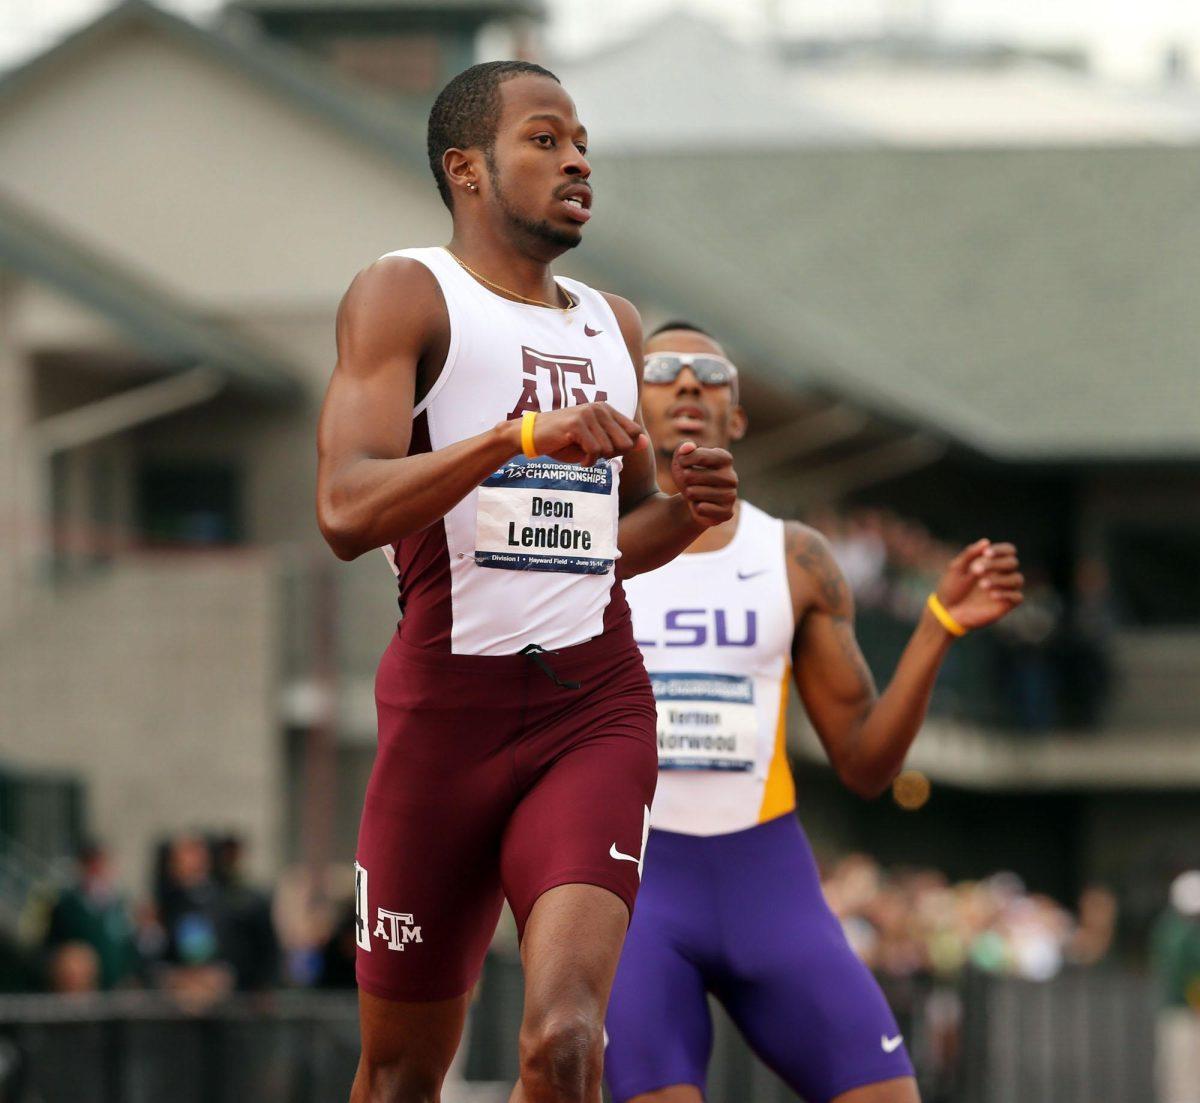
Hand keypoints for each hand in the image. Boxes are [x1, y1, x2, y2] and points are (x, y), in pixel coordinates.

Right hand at [524, 402, 647, 465]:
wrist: (532, 436)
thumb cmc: (564, 441)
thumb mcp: (596, 442)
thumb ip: (620, 442)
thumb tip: (645, 442)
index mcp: (606, 409)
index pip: (634, 432)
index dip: (623, 448)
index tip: (605, 450)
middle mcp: (600, 408)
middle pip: (626, 443)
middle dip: (612, 455)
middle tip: (593, 454)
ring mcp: (588, 414)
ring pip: (610, 449)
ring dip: (597, 459)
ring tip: (582, 454)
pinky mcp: (577, 424)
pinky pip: (595, 452)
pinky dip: (588, 462)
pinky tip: (579, 460)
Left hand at [671, 441, 737, 527]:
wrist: (695, 501)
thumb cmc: (689, 476)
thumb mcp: (682, 460)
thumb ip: (682, 448)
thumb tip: (688, 447)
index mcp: (725, 459)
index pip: (701, 456)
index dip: (685, 460)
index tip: (681, 463)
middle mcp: (732, 477)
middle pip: (693, 476)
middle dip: (684, 480)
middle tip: (688, 482)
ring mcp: (731, 496)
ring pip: (694, 493)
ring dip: (689, 494)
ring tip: (693, 493)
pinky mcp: (727, 512)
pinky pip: (702, 509)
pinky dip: (695, 508)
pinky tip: (699, 505)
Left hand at [935, 539, 1023, 630]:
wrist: (947, 611)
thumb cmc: (952, 587)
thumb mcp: (956, 568)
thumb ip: (970, 554)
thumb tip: (986, 541)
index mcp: (992, 562)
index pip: (1008, 550)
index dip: (1000, 550)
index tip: (986, 553)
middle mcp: (1002, 574)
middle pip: (1012, 563)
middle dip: (995, 564)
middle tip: (975, 570)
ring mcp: (1005, 589)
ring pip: (1017, 579)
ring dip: (1001, 580)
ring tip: (982, 584)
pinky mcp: (1007, 604)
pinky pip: (1017, 596)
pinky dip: (1007, 594)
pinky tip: (992, 595)